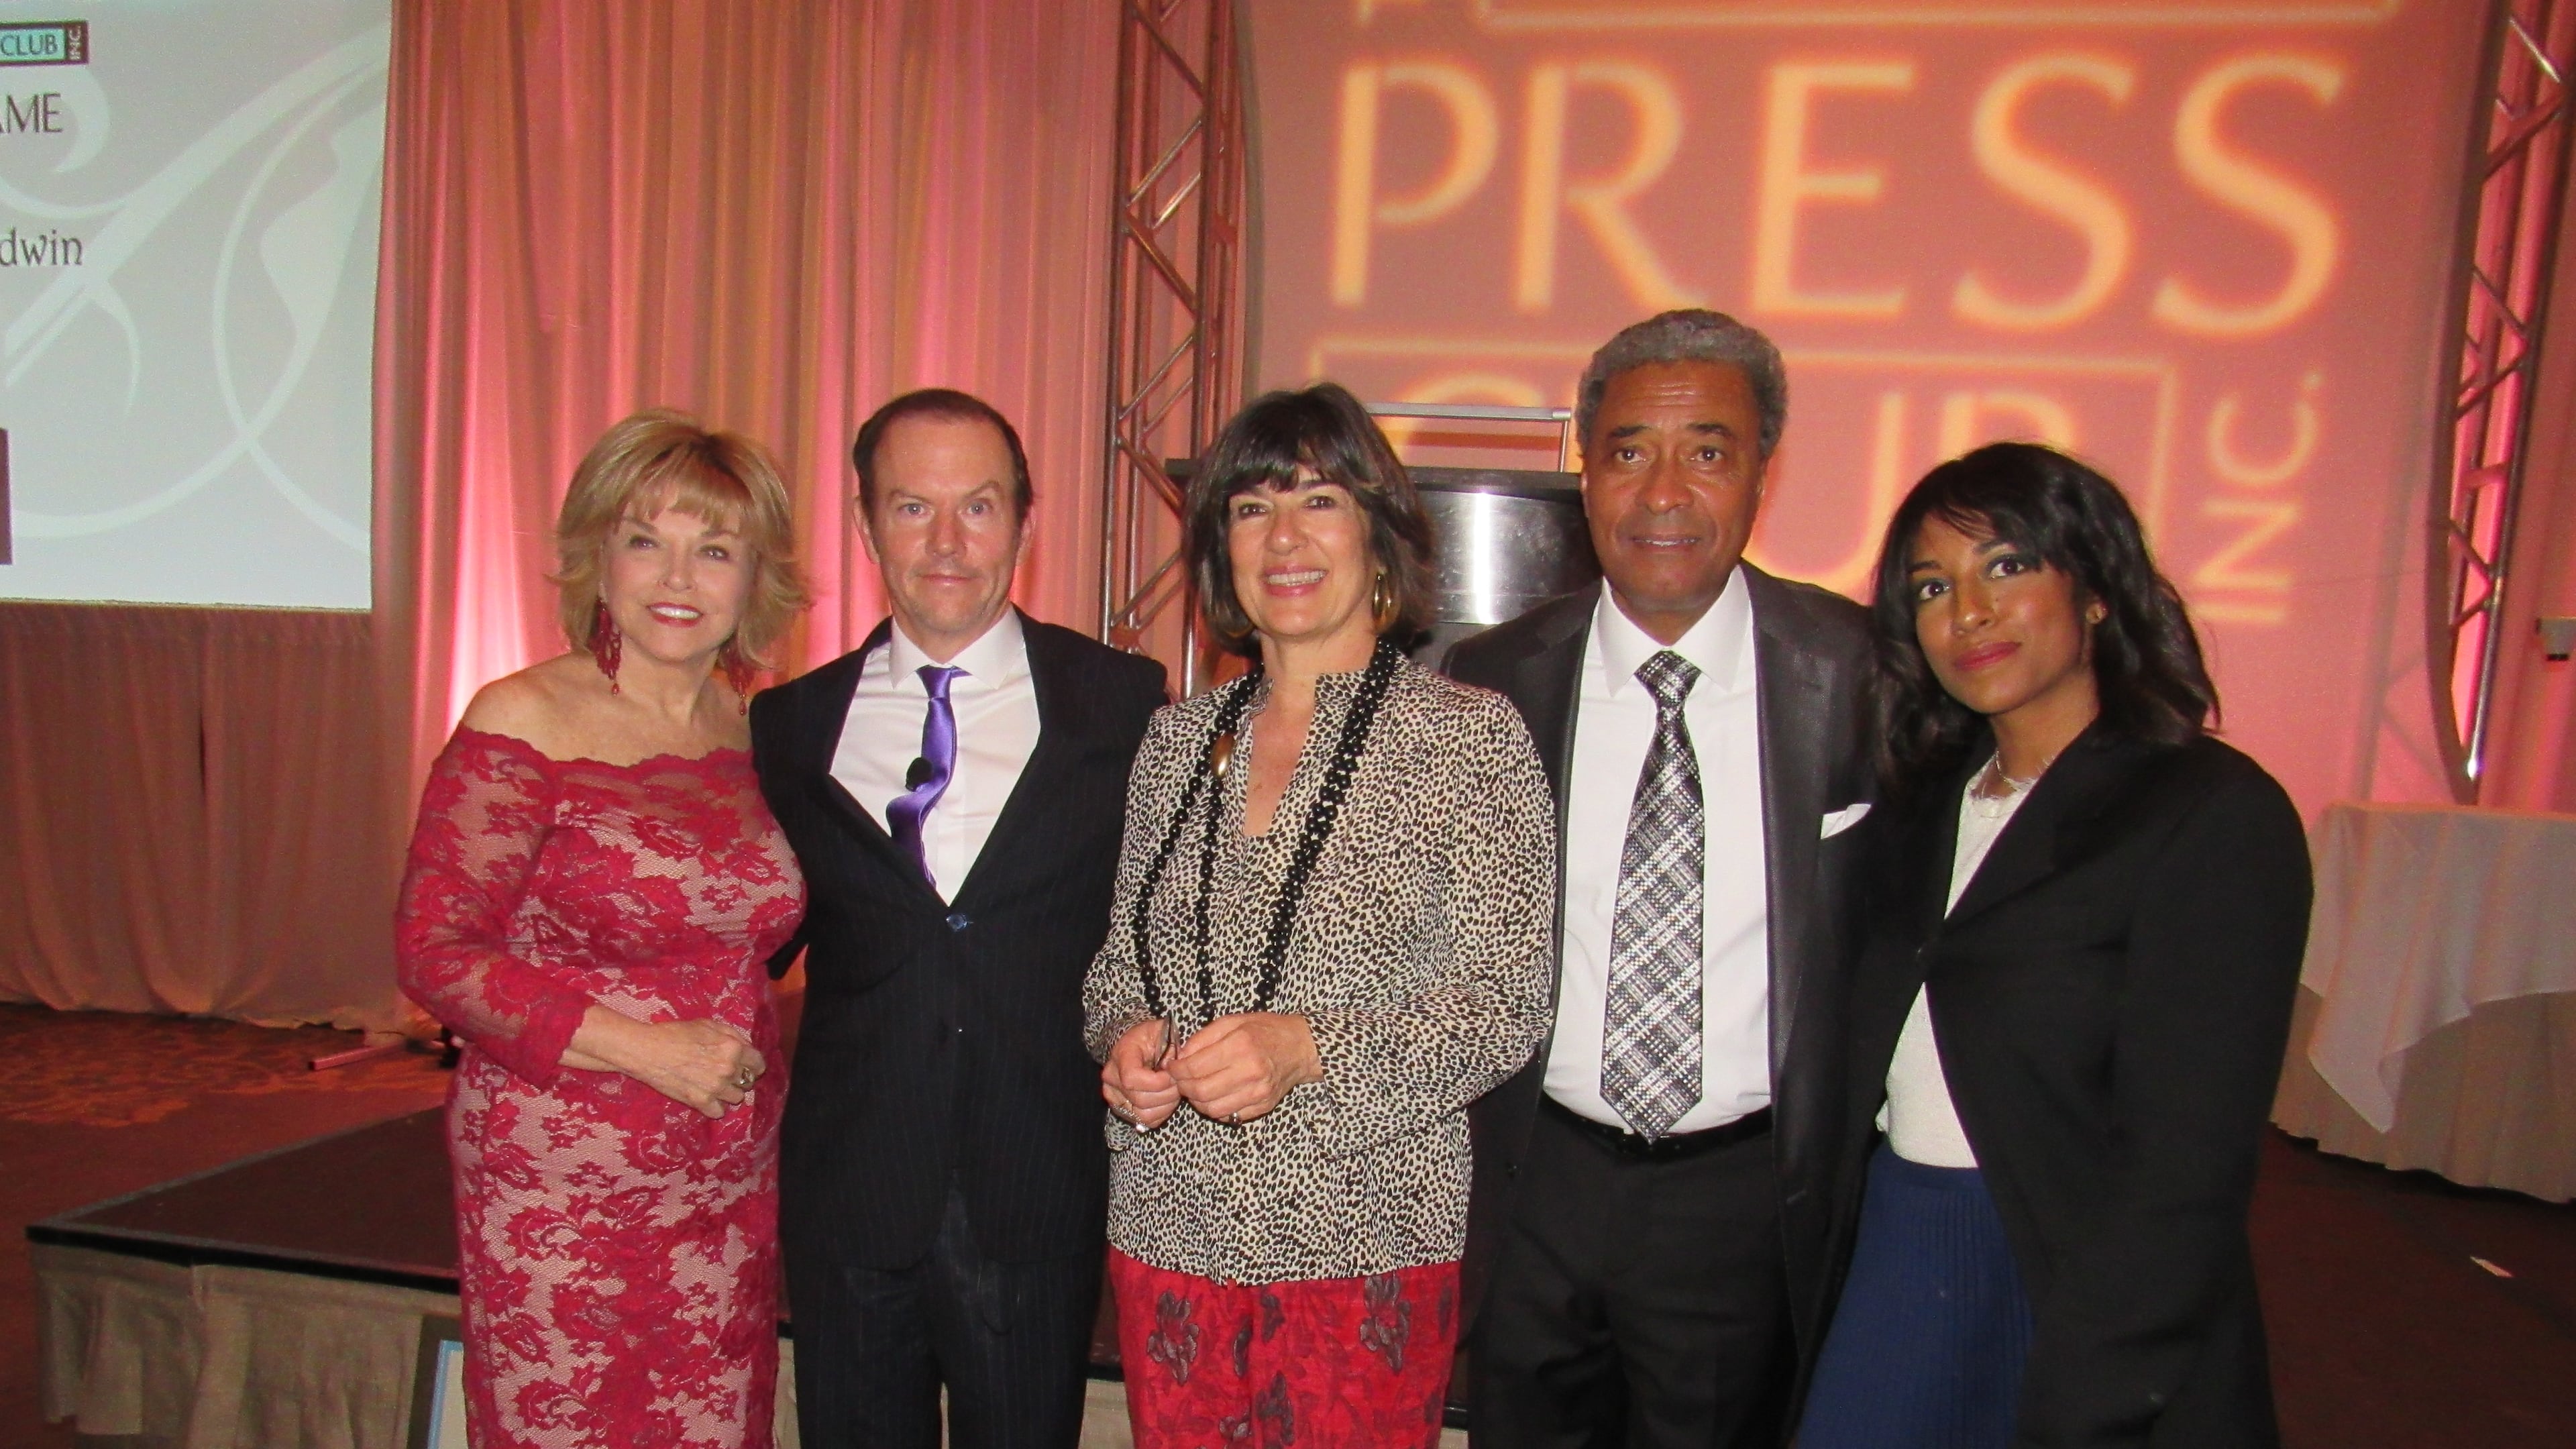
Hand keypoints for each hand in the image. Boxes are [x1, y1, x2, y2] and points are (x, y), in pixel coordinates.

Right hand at [573, 1008, 764, 1117]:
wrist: (647, 1051)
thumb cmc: (676, 1033)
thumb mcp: (708, 1024)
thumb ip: (731, 1035)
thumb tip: (745, 1048)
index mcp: (732, 1048)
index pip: (758, 1063)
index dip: (753, 1064)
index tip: (747, 1066)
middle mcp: (728, 1069)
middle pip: (747, 1082)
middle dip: (739, 1077)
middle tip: (724, 1074)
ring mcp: (716, 1088)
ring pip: (737, 1098)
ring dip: (728, 1093)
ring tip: (715, 1086)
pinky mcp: (700, 1102)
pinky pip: (719, 1112)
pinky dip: (714, 1106)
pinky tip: (706, 1097)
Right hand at [1103, 1019, 1181, 1130]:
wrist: (1139, 1045)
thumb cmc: (1153, 1038)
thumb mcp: (1163, 1032)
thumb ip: (1171, 1047)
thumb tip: (1172, 1068)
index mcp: (1121, 1054)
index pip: (1132, 1078)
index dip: (1157, 1082)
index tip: (1172, 1075)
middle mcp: (1112, 1077)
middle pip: (1140, 1099)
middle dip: (1167, 1094)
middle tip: (1178, 1083)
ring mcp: (1114, 1095)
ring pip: (1142, 1114)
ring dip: (1165, 1106)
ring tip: (1174, 1091)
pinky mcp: (1121, 1109)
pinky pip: (1144, 1121)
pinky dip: (1161, 1113)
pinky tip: (1166, 1099)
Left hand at [1167, 1012, 1320, 1125]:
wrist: (1300, 1047)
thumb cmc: (1265, 1030)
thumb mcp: (1233, 1021)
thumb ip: (1204, 1037)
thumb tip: (1181, 1057)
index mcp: (1240, 1045)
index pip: (1195, 1068)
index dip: (1177, 1071)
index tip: (1173, 1068)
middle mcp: (1250, 1071)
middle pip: (1201, 1092)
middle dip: (1183, 1088)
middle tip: (1181, 1080)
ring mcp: (1258, 1092)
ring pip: (1212, 1109)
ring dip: (1197, 1101)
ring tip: (1197, 1089)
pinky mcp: (1263, 1106)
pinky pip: (1229, 1116)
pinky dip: (1216, 1109)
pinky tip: (1216, 1095)